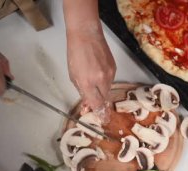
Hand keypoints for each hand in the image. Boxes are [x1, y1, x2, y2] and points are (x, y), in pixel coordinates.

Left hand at [63, 0, 115, 121]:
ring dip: (100, 92)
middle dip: (99, 103)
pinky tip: (96, 74)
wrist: (86, 34)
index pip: (96, 104)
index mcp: (88, 82)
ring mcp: (109, 73)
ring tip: (91, 83)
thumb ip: (82, 91)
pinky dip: (103, 82)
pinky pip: (110, 80)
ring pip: (107, 90)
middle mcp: (101, 80)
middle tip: (93, 105)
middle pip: (104, 99)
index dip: (99, 112)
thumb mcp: (73, 75)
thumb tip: (88, 104)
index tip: (101, 119)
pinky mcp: (114, 68)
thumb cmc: (75, 53)